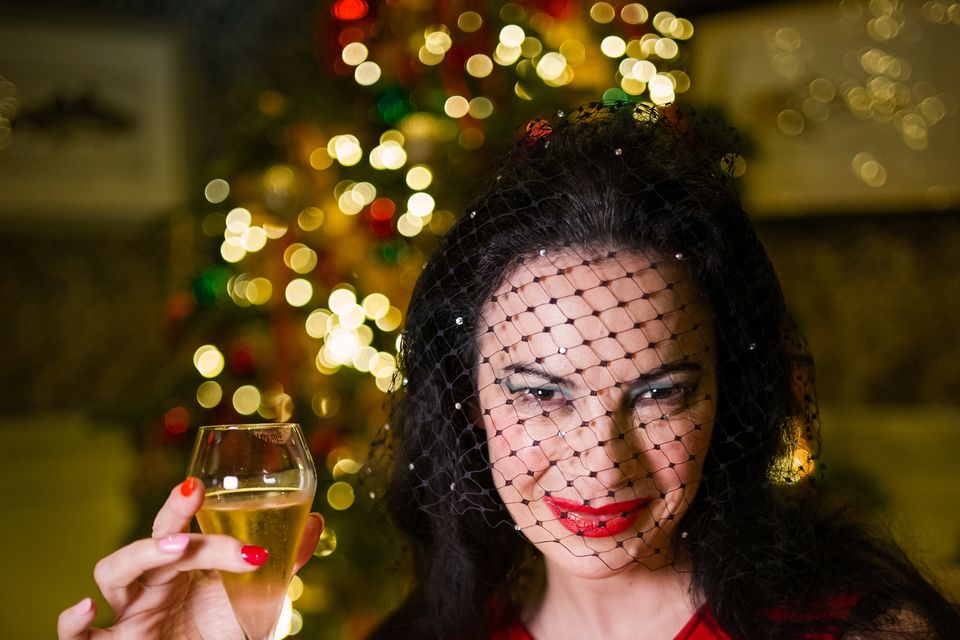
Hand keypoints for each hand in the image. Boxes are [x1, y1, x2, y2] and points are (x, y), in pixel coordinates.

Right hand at [57, 479, 322, 639]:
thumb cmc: (222, 635)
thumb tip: (315, 522)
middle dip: (172, 518)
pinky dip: (72, 622)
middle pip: (153, 540)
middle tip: (196, 494)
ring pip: (113, 570)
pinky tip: (85, 608)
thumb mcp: (259, 600)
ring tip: (177, 545)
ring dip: (142, 553)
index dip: (190, 507)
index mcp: (182, 566)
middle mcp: (152, 583)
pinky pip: (73, 635)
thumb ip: (285, 562)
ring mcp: (128, 613)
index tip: (212, 495)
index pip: (180, 525)